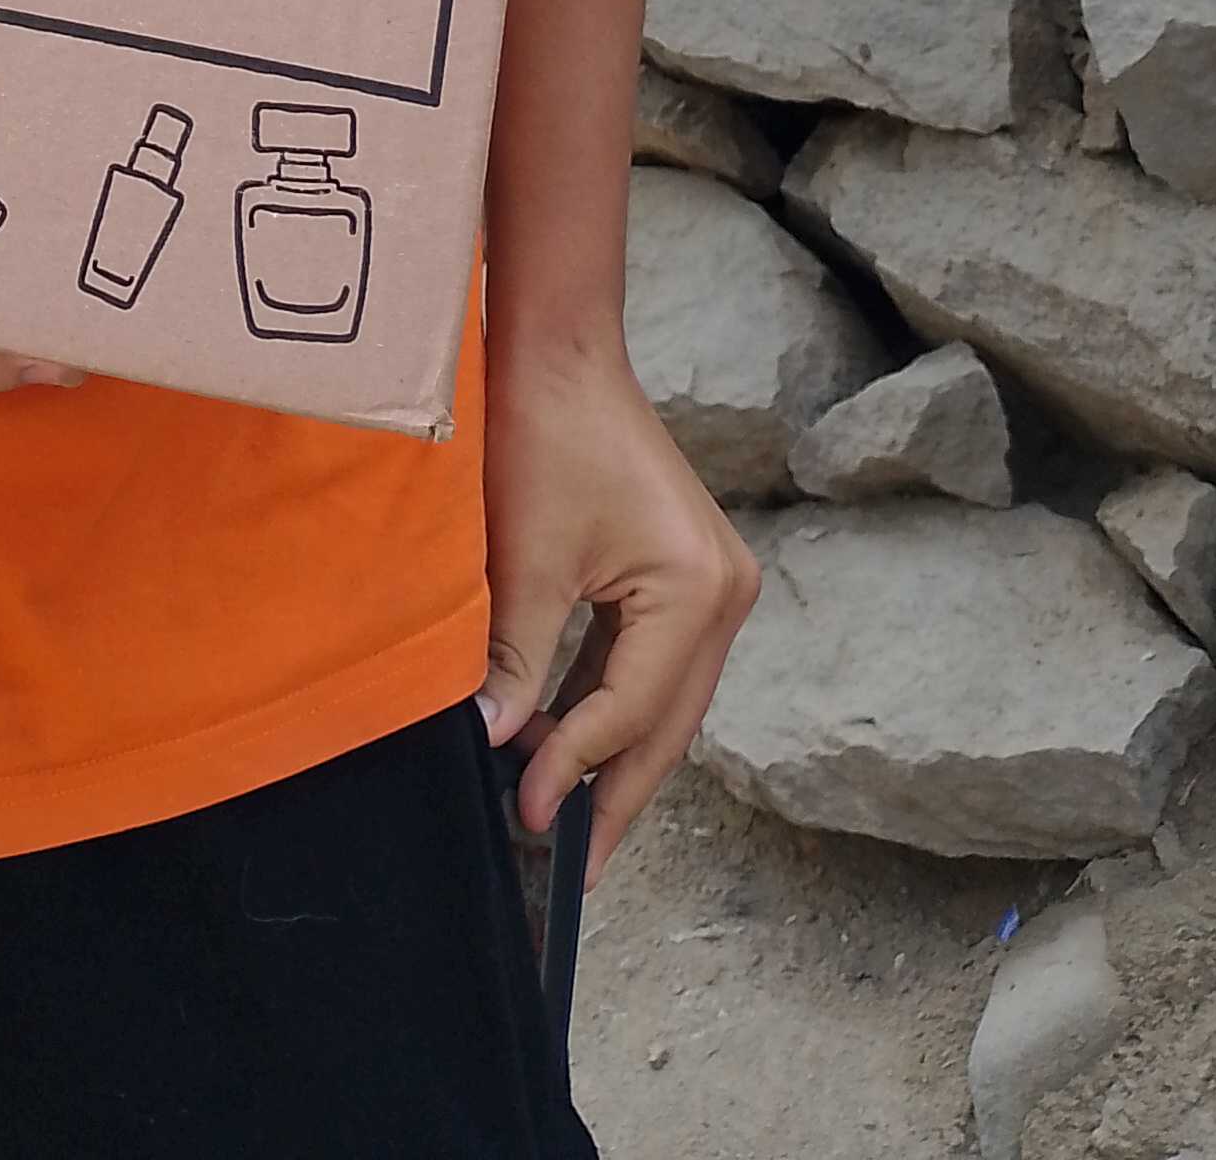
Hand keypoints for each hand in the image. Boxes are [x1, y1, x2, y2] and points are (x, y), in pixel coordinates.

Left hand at [476, 332, 758, 880]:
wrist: (556, 349)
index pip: (631, 708)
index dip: (574, 767)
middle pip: (666, 720)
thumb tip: (491, 746)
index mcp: (698, 591)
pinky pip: (653, 662)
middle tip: (571, 866)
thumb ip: (515, 661)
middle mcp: (724, 593)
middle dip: (615, 790)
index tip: (523, 816)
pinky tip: (572, 746)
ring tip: (570, 824)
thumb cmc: (540, 434)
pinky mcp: (685, 574)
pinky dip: (612, 704)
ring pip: (663, 699)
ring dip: (614, 753)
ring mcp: (712, 583)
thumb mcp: (522, 560)